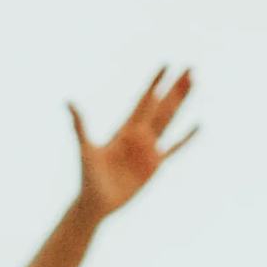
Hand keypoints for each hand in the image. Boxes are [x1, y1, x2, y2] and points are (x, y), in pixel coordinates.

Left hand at [70, 68, 198, 219]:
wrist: (97, 203)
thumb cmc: (88, 176)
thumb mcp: (85, 149)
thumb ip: (80, 126)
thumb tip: (68, 102)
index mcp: (124, 128)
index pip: (144, 100)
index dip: (155, 82)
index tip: (166, 64)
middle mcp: (139, 134)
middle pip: (162, 105)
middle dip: (175, 87)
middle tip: (190, 67)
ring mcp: (149, 148)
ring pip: (170, 120)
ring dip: (182, 103)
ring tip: (194, 85)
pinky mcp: (155, 165)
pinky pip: (174, 148)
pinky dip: (186, 137)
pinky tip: (197, 125)